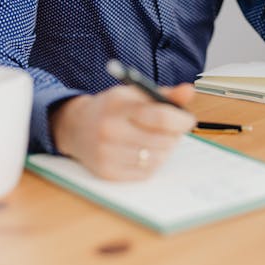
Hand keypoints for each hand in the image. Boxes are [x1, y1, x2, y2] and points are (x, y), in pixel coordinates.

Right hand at [50, 83, 194, 180]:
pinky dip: (152, 163)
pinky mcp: (107, 172)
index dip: (180, 120)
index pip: (159, 116)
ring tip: (156, 139)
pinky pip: (145, 173)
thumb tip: (189, 90)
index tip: (188, 119)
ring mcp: (107, 153)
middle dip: (174, 135)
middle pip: (160, 140)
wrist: (76, 127)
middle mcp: (110, 129)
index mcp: (119, 105)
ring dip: (164, 149)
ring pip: (156, 158)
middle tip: (172, 129)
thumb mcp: (133, 94)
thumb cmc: (111, 108)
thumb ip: (163, 93)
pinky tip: (144, 151)